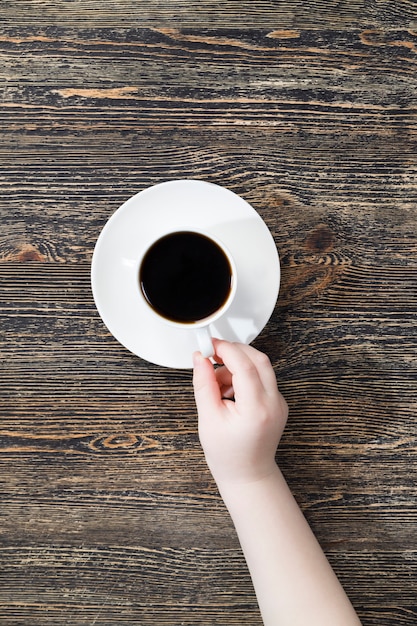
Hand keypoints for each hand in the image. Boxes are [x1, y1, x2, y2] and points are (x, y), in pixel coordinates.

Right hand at [192, 340, 287, 487]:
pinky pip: (261, 378)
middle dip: (233, 351)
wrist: (247, 474)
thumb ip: (204, 384)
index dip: (225, 349)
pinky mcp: (277, 402)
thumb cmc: (227, 454)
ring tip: (217, 386)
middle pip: (258, 360)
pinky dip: (243, 376)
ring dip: (236, 365)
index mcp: (257, 409)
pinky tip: (228, 393)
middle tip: (212, 355)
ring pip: (260, 367)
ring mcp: (279, 402)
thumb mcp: (208, 418)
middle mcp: (273, 403)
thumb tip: (200, 359)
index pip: (245, 366)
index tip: (209, 345)